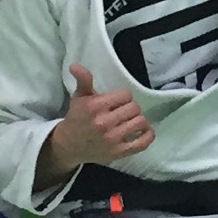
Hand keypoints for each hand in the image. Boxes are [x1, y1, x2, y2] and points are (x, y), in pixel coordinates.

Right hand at [41, 62, 151, 185]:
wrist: (69, 146)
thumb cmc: (77, 118)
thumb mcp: (79, 97)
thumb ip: (83, 79)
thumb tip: (75, 65)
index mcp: (94, 107)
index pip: (125, 94)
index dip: (122, 96)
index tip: (116, 102)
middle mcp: (103, 123)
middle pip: (134, 107)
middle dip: (129, 107)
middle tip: (122, 112)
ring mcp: (112, 139)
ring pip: (140, 122)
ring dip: (138, 120)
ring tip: (129, 121)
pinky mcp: (119, 152)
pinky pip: (143, 142)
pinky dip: (148, 135)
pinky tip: (143, 131)